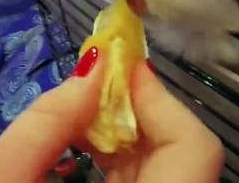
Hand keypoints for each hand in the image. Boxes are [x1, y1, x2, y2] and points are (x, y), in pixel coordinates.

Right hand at [0, 51, 223, 182]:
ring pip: (168, 171)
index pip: (195, 151)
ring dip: (130, 133)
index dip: (162, 100)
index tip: (121, 65)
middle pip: (183, 157)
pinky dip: (122, 161)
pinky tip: (87, 147)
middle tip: (96, 83)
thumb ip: (43, 125)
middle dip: (139, 112)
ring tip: (84, 111)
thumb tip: (90, 71)